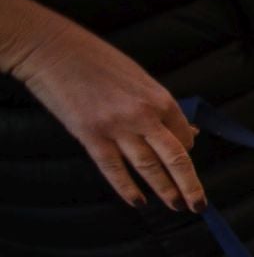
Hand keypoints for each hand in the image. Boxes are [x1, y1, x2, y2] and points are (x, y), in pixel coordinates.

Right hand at [0, 0, 202, 209]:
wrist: (53, 49)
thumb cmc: (98, 60)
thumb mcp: (139, 78)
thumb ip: (161, 108)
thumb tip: (188, 132)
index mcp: (160, 99)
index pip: (185, 137)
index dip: (189, 152)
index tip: (186, 162)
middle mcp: (143, 116)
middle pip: (176, 160)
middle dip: (190, 186)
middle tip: (198, 205)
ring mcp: (117, 128)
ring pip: (149, 169)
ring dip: (166, 191)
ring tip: (177, 206)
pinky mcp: (91, 136)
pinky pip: (115, 170)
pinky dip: (128, 189)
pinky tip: (139, 202)